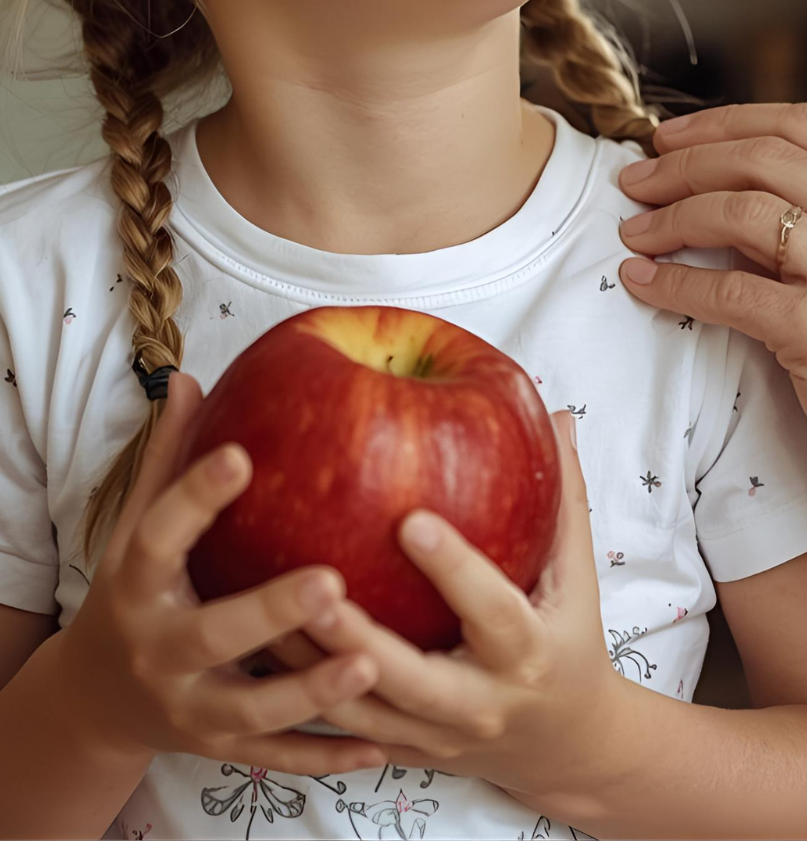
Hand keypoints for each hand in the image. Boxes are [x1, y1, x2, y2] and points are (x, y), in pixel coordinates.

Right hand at [57, 371, 386, 776]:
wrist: (99, 698)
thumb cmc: (139, 590)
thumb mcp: (139, 529)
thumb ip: (169, 459)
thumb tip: (190, 377)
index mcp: (138, 584)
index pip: (158, 535)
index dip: (195, 497)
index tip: (241, 455)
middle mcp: (158, 650)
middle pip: (210, 636)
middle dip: (269, 614)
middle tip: (331, 580)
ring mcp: (188, 707)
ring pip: (251, 708)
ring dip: (310, 692)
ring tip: (369, 663)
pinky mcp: (219, 749)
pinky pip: (276, 758)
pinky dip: (326, 755)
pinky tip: (379, 743)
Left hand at [262, 410, 622, 810]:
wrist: (563, 743)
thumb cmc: (567, 639)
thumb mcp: (576, 575)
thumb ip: (564, 498)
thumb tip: (557, 414)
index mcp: (528, 653)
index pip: (492, 609)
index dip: (454, 567)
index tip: (411, 519)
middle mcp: (482, 704)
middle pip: (411, 680)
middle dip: (359, 639)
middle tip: (315, 586)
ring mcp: (437, 737)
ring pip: (361, 714)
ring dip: (311, 668)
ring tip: (267, 611)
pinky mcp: (403, 751)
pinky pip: (343, 729)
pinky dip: (301, 689)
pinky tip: (262, 642)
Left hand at [615, 102, 806, 528]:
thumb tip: (735, 197)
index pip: (800, 125)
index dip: (722, 123)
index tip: (670, 138)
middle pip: (759, 157)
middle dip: (682, 165)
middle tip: (633, 182)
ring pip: (736, 211)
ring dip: (669, 218)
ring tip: (633, 233)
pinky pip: (725, 292)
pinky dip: (672, 284)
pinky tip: (642, 284)